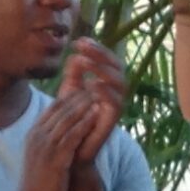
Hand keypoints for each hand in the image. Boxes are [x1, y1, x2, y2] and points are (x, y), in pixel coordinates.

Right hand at [13, 92, 101, 190]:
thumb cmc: (37, 184)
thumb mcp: (40, 156)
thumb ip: (48, 140)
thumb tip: (61, 130)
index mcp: (34, 134)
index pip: (53, 107)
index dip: (70, 96)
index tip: (87, 87)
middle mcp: (37, 137)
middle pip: (61, 109)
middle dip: (80, 96)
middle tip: (97, 85)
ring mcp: (45, 148)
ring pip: (67, 119)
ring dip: (84, 105)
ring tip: (99, 94)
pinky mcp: (55, 160)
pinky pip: (72, 137)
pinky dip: (84, 124)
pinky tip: (96, 114)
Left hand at [55, 39, 125, 163]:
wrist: (70, 148)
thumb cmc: (70, 118)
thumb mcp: (69, 91)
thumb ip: (73, 73)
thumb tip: (75, 55)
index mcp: (107, 82)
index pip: (108, 60)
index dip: (96, 48)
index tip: (79, 41)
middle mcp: (115, 92)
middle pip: (117, 66)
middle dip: (101, 53)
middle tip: (82, 45)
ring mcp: (116, 106)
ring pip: (120, 82)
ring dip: (103, 69)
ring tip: (85, 61)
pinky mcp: (113, 120)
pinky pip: (116, 102)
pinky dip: (105, 91)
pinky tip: (91, 83)